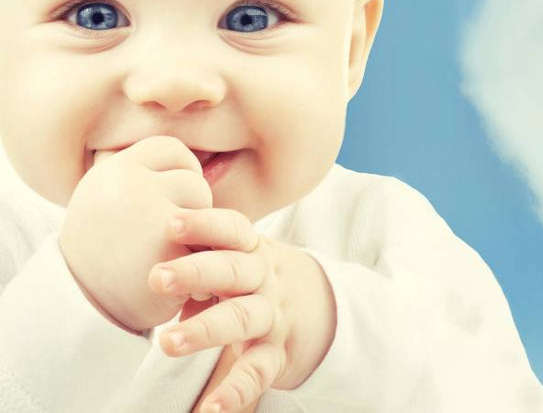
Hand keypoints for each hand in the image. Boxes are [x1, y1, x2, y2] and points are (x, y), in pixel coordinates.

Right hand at [60, 135, 212, 331]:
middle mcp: (131, 186)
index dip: (180, 173)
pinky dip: (201, 266)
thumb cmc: (103, 250)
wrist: (79, 305)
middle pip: (194, 183)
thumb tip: (198, 160)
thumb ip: (146, 176)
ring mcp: (152, 216)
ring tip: (168, 256)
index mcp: (115, 169)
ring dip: (199, 237)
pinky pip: (210, 247)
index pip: (171, 150)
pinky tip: (177, 279)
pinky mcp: (171, 250)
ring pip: (206, 213)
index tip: (170, 198)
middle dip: (189, 211)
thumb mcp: (108, 198)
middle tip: (162, 238)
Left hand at [148, 208, 336, 412]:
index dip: (205, 225)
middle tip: (157, 278)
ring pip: (242, 318)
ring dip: (205, 329)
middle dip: (196, 272)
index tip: (171, 224)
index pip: (232, 231)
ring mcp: (272, 317)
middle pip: (233, 271)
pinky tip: (209, 409)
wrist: (321, 305)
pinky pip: (256, 372)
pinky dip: (234, 392)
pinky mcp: (276, 355)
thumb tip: (145, 261)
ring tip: (168, 343)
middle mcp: (265, 280)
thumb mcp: (239, 257)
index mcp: (252, 251)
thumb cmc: (256, 277)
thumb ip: (203, 255)